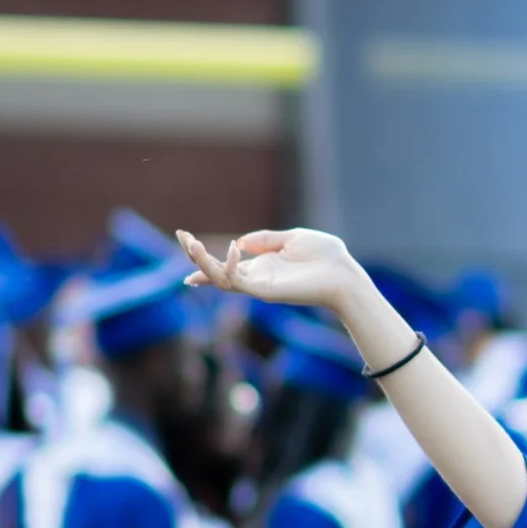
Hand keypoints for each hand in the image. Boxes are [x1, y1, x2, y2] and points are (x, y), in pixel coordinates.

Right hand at [179, 226, 366, 318]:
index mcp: (263, 267)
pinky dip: (229, 266)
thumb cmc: (326, 257)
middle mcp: (257, 279)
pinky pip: (237, 281)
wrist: (344, 275)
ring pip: (220, 279)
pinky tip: (233, 249)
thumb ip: (266, 239)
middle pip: (216, 272)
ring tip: (191, 243)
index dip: (205, 259)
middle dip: (196, 256)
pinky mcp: (265, 292)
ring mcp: (259, 287)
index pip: (227, 266)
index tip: (187, 243)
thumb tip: (241, 241)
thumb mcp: (293, 238)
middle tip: (182, 235)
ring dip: (202, 263)